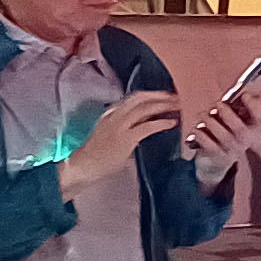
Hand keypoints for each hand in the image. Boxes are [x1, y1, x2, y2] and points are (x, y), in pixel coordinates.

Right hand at [60, 88, 181, 195]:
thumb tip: (149, 123)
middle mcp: (115, 115)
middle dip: (161, 95)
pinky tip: (171, 123)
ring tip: (178, 106)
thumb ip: (128, 126)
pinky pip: (147, 126)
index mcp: (111, 113)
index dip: (153, 95)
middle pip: (141, 98)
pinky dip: (161, 123)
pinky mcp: (125, 138)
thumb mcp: (111, 133)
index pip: (135, 98)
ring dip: (164, 105)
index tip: (165, 96)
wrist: (83, 166)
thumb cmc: (98, 155)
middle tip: (176, 97)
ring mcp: (119, 126)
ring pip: (145, 107)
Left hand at [184, 92, 258, 182]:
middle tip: (217, 105)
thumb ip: (244, 106)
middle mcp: (246, 140)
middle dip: (227, 113)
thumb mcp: (241, 120)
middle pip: (240, 129)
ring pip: (223, 136)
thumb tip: (246, 92)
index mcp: (255, 128)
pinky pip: (209, 144)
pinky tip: (196, 129)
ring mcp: (233, 149)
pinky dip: (201, 135)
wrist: (220, 160)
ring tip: (203, 115)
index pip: (259, 117)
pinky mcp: (219, 155)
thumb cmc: (230, 133)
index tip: (245, 96)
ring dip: (211, 122)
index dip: (254, 106)